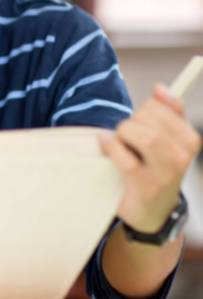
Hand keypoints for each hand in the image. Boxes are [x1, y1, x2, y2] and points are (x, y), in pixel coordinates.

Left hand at [100, 84, 201, 233]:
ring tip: (119, 142)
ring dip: (122, 134)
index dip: (141, 110)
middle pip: (148, 119)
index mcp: (190, 139)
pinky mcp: (146, 186)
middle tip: (126, 136)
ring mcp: (166, 173)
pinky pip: (126, 159)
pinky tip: (108, 146)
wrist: (151, 211)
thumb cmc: (154, 169)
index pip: (160, 106)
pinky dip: (112, 148)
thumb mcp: (166, 140)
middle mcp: (183, 156)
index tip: (139, 122)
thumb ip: (167, 113)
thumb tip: (160, 88)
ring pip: (142, 136)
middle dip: (130, 122)